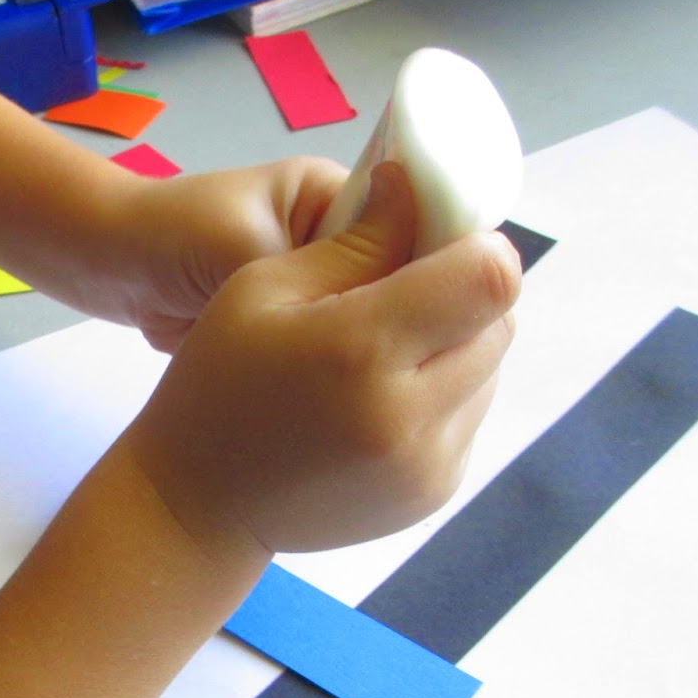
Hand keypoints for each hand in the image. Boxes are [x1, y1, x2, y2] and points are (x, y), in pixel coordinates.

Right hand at [125, 163, 519, 557]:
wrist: (198, 508)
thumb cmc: (216, 385)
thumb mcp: (262, 289)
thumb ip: (355, 241)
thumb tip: (416, 189)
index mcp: (364, 350)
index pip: (490, 278)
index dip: (473, 248)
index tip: (433, 248)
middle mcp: (412, 415)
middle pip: (498, 322)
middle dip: (460, 299)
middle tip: (396, 301)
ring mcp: (429, 464)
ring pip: (490, 372)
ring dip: (452, 349)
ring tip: (379, 359)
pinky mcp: (434, 494)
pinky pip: (468, 419)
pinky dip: (440, 399)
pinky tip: (376, 404)